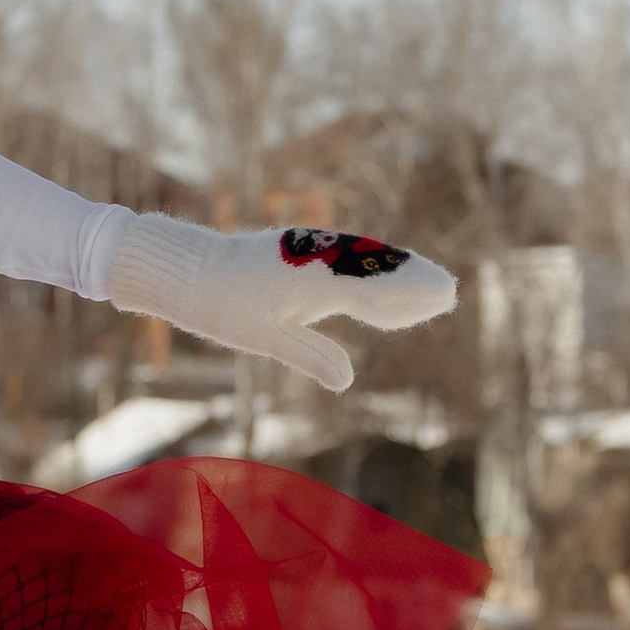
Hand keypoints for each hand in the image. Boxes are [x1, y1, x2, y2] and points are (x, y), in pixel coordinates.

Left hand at [107, 212, 457, 393]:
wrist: (182, 266)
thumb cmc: (218, 305)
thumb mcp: (261, 337)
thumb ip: (308, 354)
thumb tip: (347, 380)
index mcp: (310, 279)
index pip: (371, 289)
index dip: (408, 296)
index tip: (442, 297)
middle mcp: (313, 257)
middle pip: (373, 267)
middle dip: (409, 279)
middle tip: (447, 291)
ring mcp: (305, 248)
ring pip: (359, 258)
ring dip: (390, 269)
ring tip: (422, 281)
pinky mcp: (295, 249)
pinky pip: (341, 255)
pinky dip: (365, 266)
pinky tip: (373, 276)